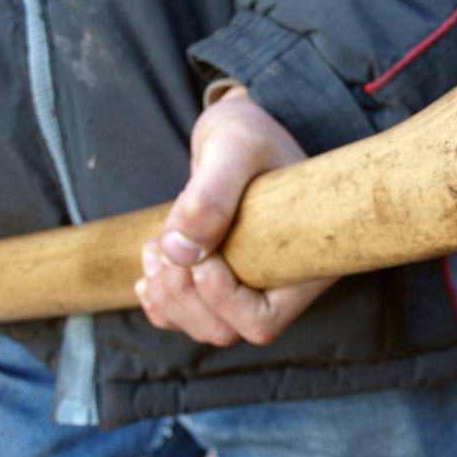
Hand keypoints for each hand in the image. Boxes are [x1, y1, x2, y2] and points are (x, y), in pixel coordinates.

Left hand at [135, 86, 335, 346]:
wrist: (242, 127)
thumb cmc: (252, 132)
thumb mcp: (234, 147)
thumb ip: (209, 195)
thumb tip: (180, 252)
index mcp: (306, 261)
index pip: (263, 321)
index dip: (223, 300)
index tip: (203, 253)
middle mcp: (284, 284)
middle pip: (228, 329)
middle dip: (183, 296)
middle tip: (158, 248)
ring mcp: (254, 286)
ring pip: (206, 327)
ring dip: (167, 297)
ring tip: (152, 250)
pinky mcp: (227, 280)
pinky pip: (191, 317)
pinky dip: (161, 303)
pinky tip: (150, 271)